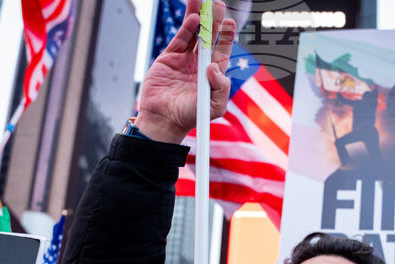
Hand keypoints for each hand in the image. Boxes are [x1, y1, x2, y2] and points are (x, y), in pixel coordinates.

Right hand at [135, 0, 235, 143]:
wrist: (163, 120)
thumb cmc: (189, 117)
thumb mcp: (214, 106)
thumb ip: (221, 88)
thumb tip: (214, 66)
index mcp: (211, 75)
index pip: (221, 51)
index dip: (226, 37)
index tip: (230, 24)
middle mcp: (198, 65)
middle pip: (208, 38)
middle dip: (214, 21)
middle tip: (219, 5)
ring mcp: (183, 60)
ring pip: (193, 35)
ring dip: (199, 18)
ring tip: (204, 2)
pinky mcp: (168, 58)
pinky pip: (180, 40)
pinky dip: (187, 29)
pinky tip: (194, 18)